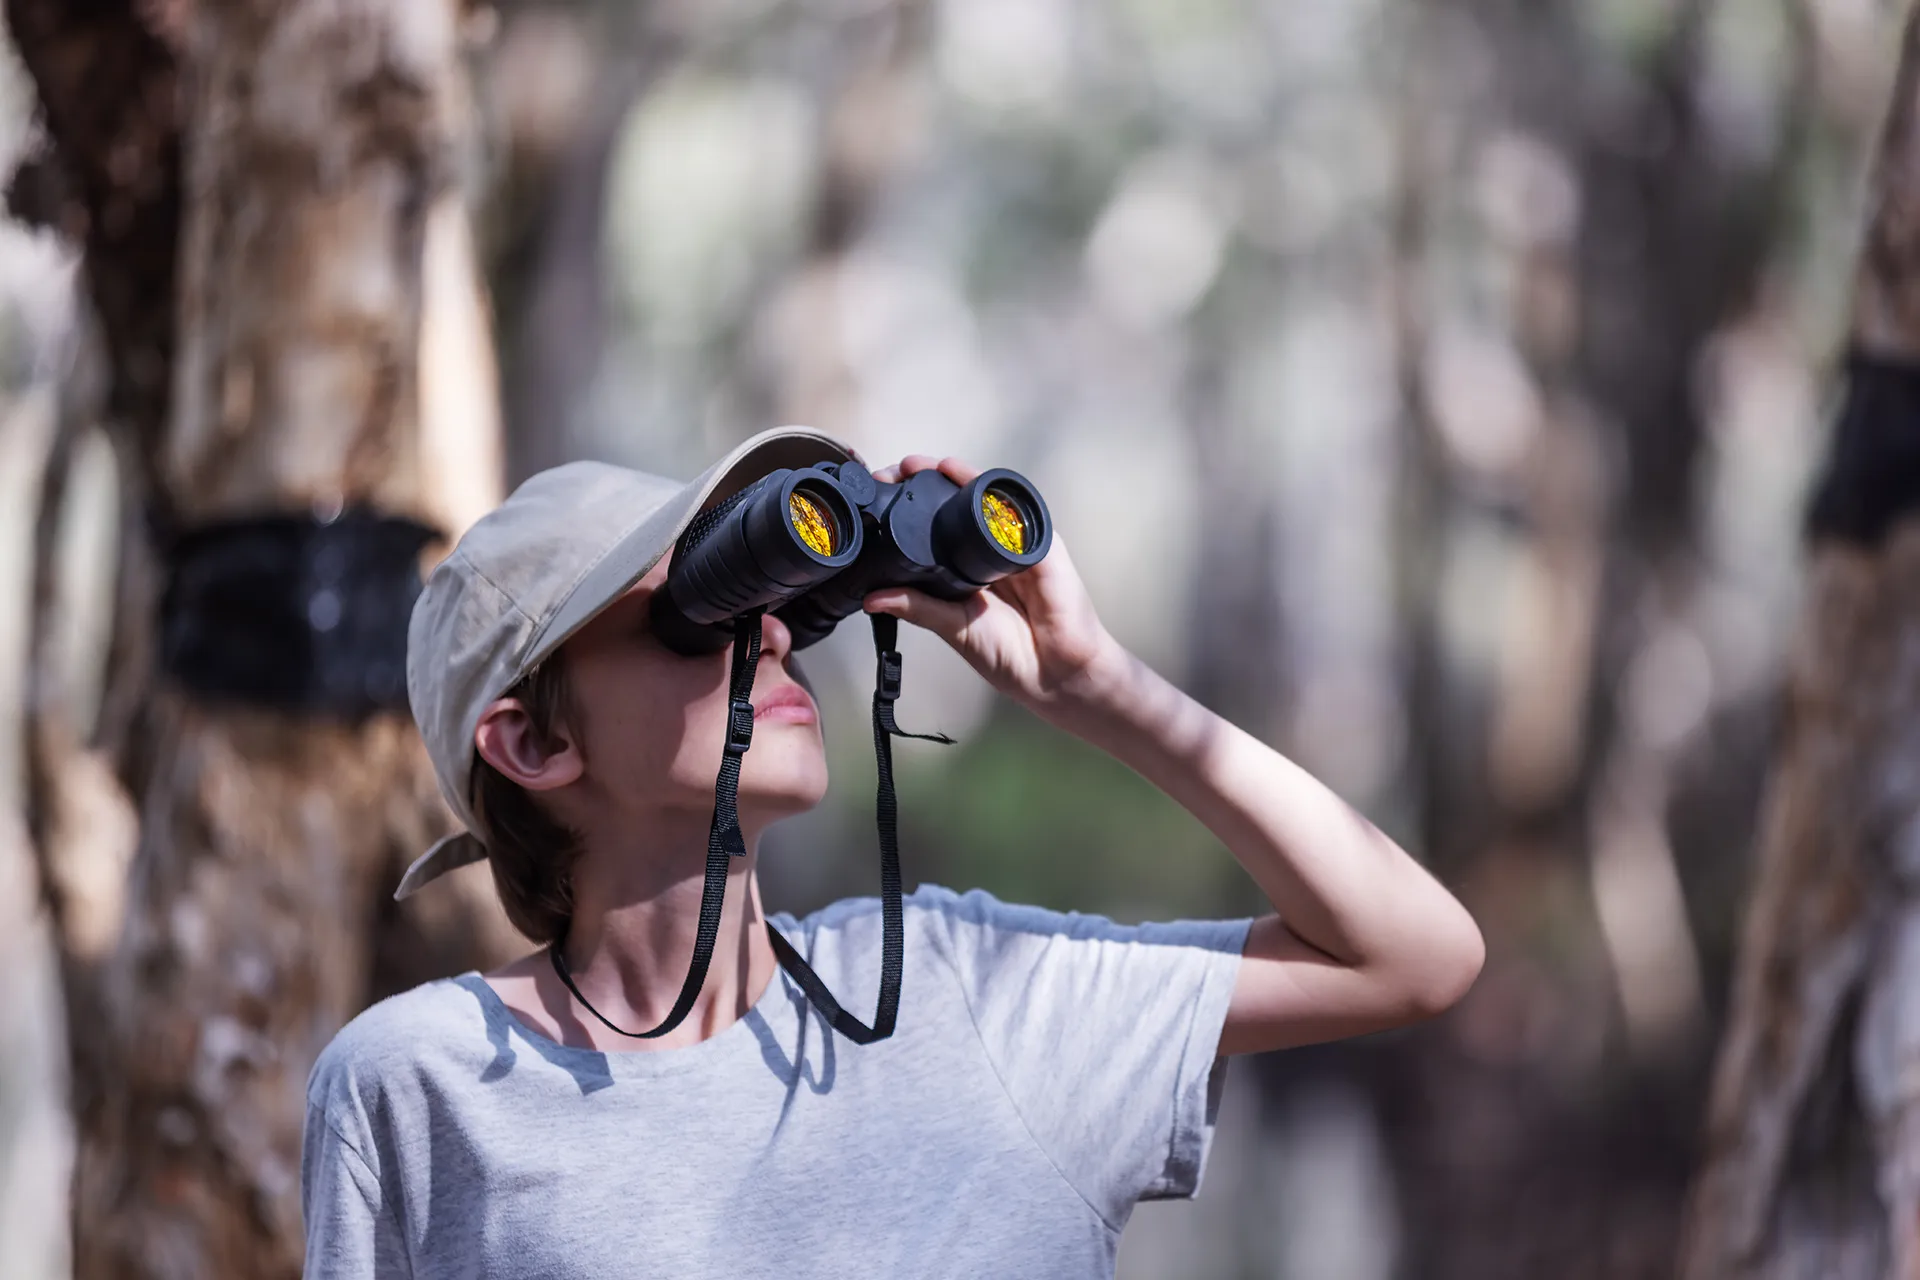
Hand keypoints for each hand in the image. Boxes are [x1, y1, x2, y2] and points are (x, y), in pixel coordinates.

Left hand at [862, 456, 1130, 725]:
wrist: (1054, 673)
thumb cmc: (1010, 652)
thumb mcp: (953, 627)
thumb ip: (917, 607)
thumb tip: (873, 597)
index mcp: (967, 566)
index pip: (936, 526)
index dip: (909, 508)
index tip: (881, 495)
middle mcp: (990, 549)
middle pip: (957, 502)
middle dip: (924, 481)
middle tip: (894, 472)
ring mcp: (1016, 542)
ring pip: (982, 496)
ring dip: (950, 475)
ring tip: (919, 467)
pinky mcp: (1040, 543)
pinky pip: (1011, 507)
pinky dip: (984, 487)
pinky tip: (962, 476)